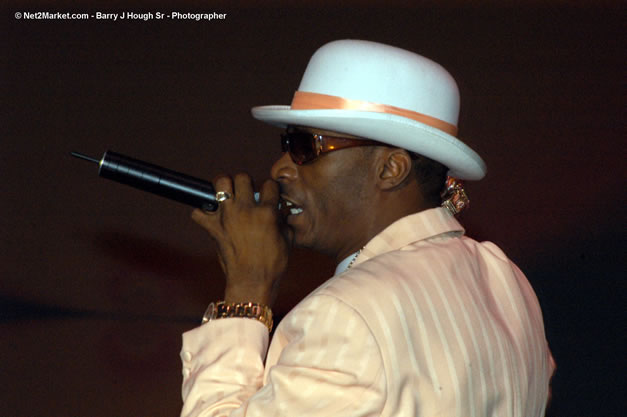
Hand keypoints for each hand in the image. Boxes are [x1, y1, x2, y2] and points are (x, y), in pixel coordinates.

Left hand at [191, 173, 290, 306]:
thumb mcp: (287, 240)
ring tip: (227, 195)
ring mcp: (227, 217)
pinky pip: (199, 213)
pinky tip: (210, 217)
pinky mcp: (213, 228)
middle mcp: (246, 210)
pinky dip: (202, 213)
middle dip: (245, 183)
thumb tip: (281, 213)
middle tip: (245, 193)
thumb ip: (284, 222)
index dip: (270, 189)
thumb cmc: (272, 265)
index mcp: (266, 212)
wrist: (252, 282)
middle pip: (242, 177)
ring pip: (220, 184)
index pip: (268, 185)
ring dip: (223, 187)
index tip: (268, 195)